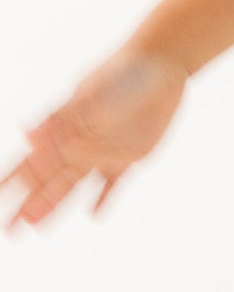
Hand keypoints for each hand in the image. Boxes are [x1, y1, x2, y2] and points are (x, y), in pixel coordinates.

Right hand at [1, 48, 190, 232]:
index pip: (32, 160)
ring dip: (55, 204)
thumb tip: (26, 135)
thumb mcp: (91, 94)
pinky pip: (115, 181)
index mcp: (66, 127)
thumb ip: (62, 118)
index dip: (12, 180)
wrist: (161, 62)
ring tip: (37, 227)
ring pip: (75, 184)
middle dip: (29, 203)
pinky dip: (105, 198)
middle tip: (10, 229)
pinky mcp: (134, 153)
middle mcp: (82, 141)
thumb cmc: (122, 72)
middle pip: (49, 179)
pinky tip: (94, 215)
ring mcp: (106, 149)